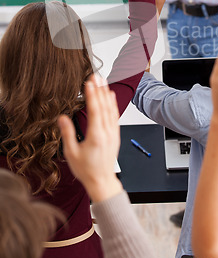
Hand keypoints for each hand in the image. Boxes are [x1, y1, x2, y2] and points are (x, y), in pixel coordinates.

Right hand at [58, 75, 122, 202]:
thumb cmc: (86, 170)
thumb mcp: (71, 153)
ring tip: (103, 81)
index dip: (92, 95)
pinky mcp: (116, 134)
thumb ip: (68, 134)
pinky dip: (113, 104)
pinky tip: (111, 96)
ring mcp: (113, 133)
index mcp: (96, 136)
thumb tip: (62, 118)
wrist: (102, 181)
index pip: (95, 111)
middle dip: (100, 89)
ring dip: (107, 94)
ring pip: (111, 110)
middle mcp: (107, 133)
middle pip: (104, 107)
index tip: (89, 83)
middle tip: (96, 76)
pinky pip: (115, 116)